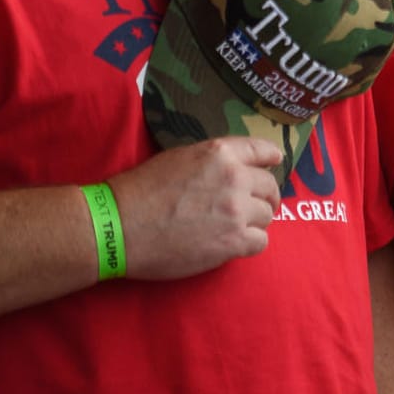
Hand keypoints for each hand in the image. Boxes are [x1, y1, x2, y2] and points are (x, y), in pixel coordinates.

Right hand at [108, 137, 283, 280]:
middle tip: (255, 206)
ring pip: (267, 215)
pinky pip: (261, 242)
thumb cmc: (140, 190)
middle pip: (269, 186)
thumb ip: (212, 161)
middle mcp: (234, 177)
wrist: (119, 226)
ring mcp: (236, 210)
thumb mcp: (179, 158)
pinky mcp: (233, 241)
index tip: (275, 163)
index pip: (262, 150)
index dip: (271, 158)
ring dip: (255, 221)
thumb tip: (232, 167)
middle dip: (265, 196)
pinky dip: (251, 243)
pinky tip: (235, 244)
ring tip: (237, 227)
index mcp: (220, 153)